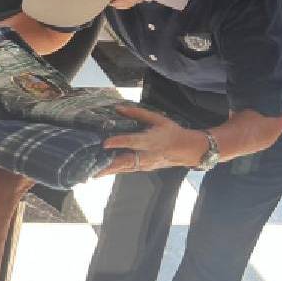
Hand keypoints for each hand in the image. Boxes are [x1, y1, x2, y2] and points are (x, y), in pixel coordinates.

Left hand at [94, 107, 210, 175]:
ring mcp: (146, 164)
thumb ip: (138, 113)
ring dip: (110, 171)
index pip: (132, 141)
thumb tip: (119, 107)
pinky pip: (128, 170)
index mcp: (150, 141)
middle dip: (110, 166)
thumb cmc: (171, 132)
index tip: (105, 143)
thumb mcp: (158, 119)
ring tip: (94, 173)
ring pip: (125, 168)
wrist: (187, 149)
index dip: (118, 142)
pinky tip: (105, 171)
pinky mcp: (145, 168)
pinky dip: (116, 171)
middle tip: (95, 168)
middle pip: (126, 161)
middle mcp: (147, 155)